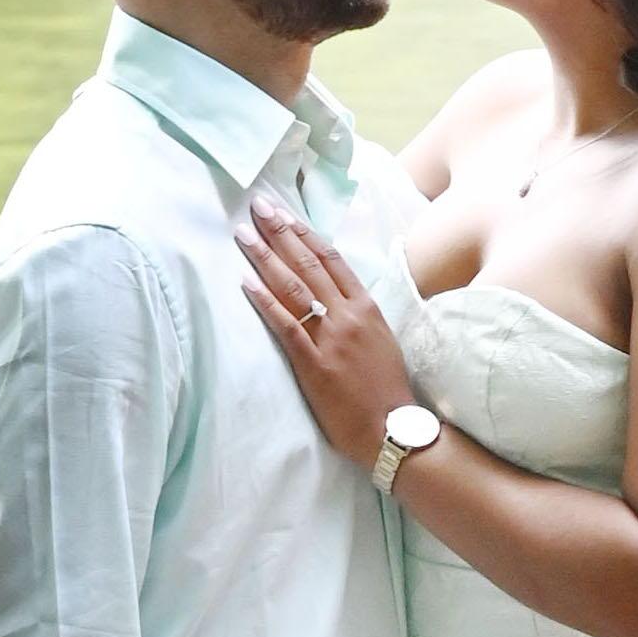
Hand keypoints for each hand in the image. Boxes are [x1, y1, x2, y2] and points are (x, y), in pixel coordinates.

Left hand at [234, 203, 403, 465]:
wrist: (393, 429)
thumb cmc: (386, 388)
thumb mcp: (380, 339)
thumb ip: (357, 314)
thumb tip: (333, 292)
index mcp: (366, 306)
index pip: (331, 258)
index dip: (304, 233)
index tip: (284, 213)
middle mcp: (348, 315)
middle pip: (308, 264)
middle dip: (280, 233)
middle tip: (258, 207)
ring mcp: (331, 338)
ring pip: (294, 287)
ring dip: (266, 258)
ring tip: (244, 235)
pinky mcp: (314, 364)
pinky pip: (286, 325)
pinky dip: (264, 301)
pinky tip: (245, 282)